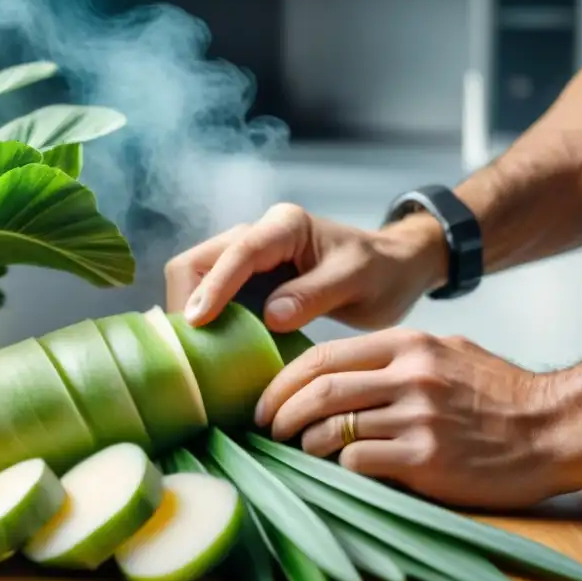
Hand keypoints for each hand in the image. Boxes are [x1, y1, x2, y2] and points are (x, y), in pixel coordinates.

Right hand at [164, 202, 446, 331]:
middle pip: (198, 260)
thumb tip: (270, 315)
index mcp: (285, 226)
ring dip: (190, 313)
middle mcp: (258, 235)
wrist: (395, 270)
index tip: (197, 321)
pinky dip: (205, 322)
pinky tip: (209, 352)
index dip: (214, 286)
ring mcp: (248, 260)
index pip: (238, 251)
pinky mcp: (247, 283)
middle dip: (186, 300)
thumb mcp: (357, 283)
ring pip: (196, 278)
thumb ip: (315, 295)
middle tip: (187, 347)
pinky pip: (211, 298)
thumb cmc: (382, 272)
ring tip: (194, 354)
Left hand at [253, 327, 570, 508]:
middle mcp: (410, 375)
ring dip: (305, 445)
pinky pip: (358, 461)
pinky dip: (339, 467)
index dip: (283, 381)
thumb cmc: (499, 394)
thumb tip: (340, 372)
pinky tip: (341, 471)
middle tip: (268, 430)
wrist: (557, 427)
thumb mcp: (447, 353)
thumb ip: (396, 358)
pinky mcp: (427, 459)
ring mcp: (418, 417)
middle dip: (281, 414)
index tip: (266, 402)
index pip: (324, 357)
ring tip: (301, 453)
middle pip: (319, 391)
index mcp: (409, 345)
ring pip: (331, 429)